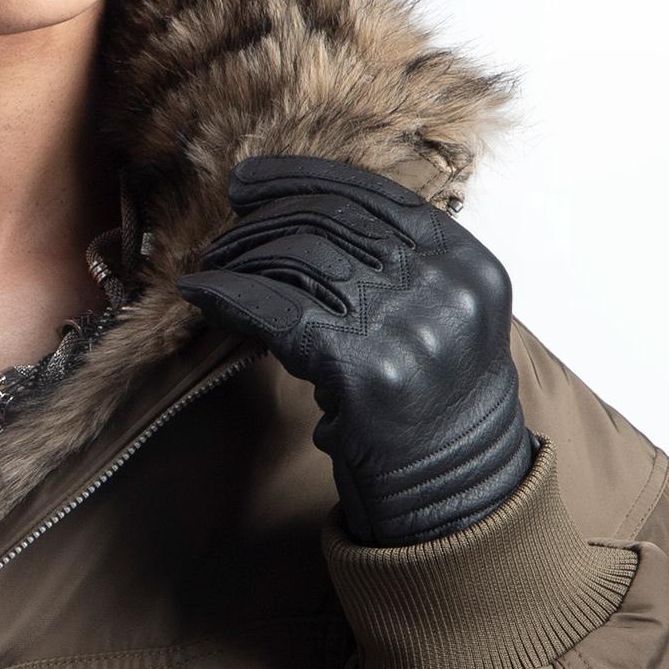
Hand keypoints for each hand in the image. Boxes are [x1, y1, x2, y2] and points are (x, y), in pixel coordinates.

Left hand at [178, 156, 535, 544]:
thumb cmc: (436, 406)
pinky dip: (229, 296)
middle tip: (222, 236)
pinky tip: (201, 294)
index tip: (250, 181)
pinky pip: (276, 311)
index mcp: (467, 262)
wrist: (456, 489)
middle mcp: (443, 286)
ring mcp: (406, 327)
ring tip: (211, 269)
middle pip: (330, 223)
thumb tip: (299, 220)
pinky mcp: (363, 370)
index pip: (374, 196)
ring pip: (298, 261)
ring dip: (241, 259)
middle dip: (263, 222)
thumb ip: (396, 267)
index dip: (302, 179)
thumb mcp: (442, 318)